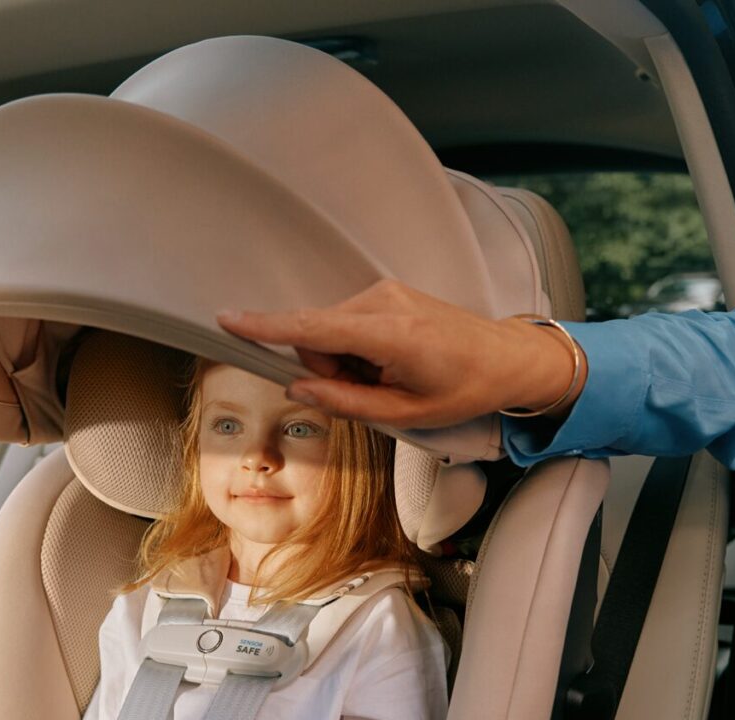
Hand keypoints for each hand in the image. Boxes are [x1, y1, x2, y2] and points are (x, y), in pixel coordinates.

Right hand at [217, 279, 585, 428]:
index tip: (228, 319)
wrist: (507, 356)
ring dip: (346, 361)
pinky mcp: (387, 294)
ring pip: (331, 331)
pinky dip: (358, 349)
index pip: (313, 327)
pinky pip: (348, 324)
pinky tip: (390, 362)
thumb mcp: (407, 412)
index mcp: (390, 334)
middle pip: (317, 335)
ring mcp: (386, 292)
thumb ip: (347, 402)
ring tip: (389, 377)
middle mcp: (383, 302)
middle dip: (330, 369)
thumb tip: (299, 387)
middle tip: (373, 391)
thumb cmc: (464, 388)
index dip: (266, 326)